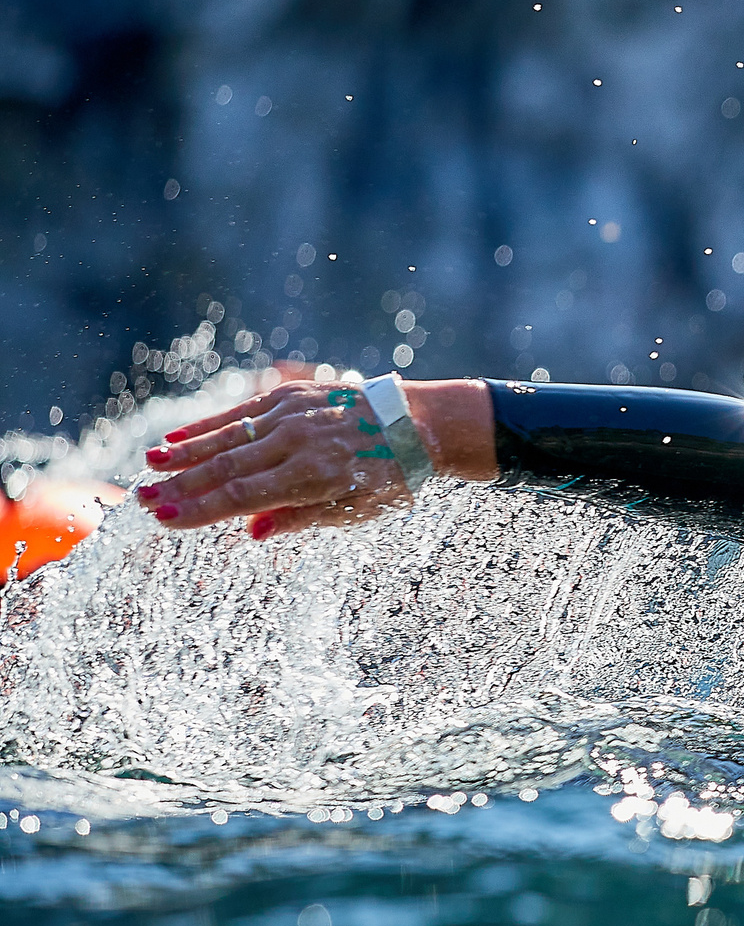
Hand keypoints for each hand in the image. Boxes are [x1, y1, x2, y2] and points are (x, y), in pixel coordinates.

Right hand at [140, 380, 418, 538]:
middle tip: (141, 501)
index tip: (165, 520)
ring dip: (184, 452)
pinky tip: (177, 436)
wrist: (420, 425)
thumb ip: (300, 519)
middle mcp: (301, 441)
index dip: (200, 509)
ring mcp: (294, 413)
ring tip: (149, 466)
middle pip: (228, 465)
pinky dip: (208, 424)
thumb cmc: (387, 478)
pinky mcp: (293, 394)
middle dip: (181, 485)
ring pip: (228, 435)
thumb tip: (250, 531)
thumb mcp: (352, 511)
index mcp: (315, 476)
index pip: (244, 496)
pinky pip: (242, 411)